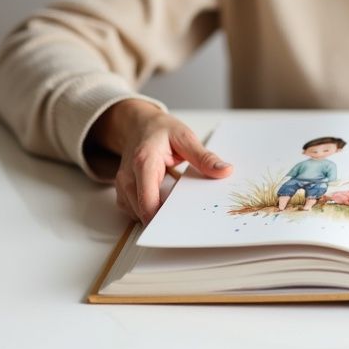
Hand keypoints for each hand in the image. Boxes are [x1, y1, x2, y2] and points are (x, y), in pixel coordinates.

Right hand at [87, 99, 233, 223]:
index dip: (162, 217)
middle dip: (164, 218)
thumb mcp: (185, 137)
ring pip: (137, 214)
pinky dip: (150, 210)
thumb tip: (225, 171)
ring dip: (157, 214)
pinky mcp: (124, 193)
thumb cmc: (159, 130)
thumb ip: (204, 157)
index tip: (183, 224)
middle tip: (188, 216)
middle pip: (142, 211)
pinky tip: (165, 201)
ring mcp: (123, 186)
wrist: (138, 125)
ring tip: (176, 203)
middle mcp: (128, 177)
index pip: (147, 198)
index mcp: (144, 162)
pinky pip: (135, 211)